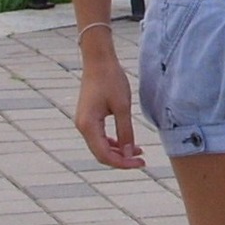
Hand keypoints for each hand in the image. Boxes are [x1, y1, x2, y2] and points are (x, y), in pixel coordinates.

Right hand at [74, 51, 145, 169]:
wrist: (99, 60)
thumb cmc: (111, 79)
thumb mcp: (122, 107)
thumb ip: (126, 132)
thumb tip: (129, 154)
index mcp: (88, 125)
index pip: (105, 155)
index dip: (123, 163)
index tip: (141, 162)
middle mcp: (82, 127)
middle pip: (101, 154)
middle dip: (122, 159)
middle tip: (141, 160)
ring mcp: (83, 122)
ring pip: (100, 146)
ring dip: (118, 151)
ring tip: (138, 151)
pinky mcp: (88, 117)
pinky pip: (99, 137)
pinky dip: (113, 142)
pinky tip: (127, 142)